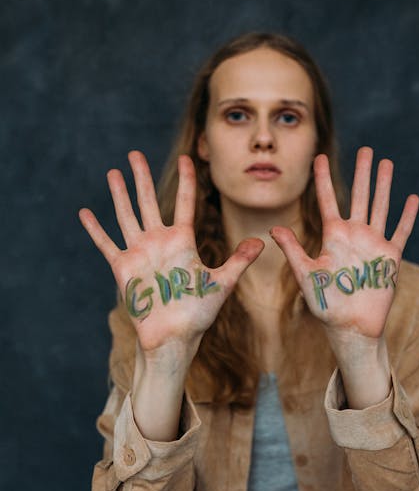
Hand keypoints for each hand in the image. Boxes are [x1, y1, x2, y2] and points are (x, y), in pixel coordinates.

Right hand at [79, 151, 263, 351]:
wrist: (174, 336)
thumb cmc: (198, 312)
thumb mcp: (222, 283)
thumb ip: (239, 260)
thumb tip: (261, 241)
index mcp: (183, 241)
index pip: (184, 202)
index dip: (186, 180)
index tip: (186, 158)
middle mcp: (159, 241)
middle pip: (148, 201)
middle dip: (141, 177)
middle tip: (134, 154)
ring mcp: (140, 253)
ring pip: (127, 215)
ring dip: (119, 194)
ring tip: (113, 172)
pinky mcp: (123, 268)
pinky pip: (106, 244)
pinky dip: (95, 229)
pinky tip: (85, 212)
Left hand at [270, 146, 418, 342]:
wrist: (350, 326)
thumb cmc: (324, 304)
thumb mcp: (306, 274)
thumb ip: (293, 250)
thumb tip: (274, 228)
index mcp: (332, 237)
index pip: (328, 201)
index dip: (323, 179)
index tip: (319, 156)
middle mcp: (353, 236)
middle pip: (359, 196)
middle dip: (362, 173)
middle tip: (366, 149)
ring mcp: (372, 245)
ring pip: (380, 208)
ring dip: (384, 186)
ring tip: (386, 163)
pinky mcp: (389, 258)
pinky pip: (401, 232)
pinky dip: (407, 216)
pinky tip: (411, 198)